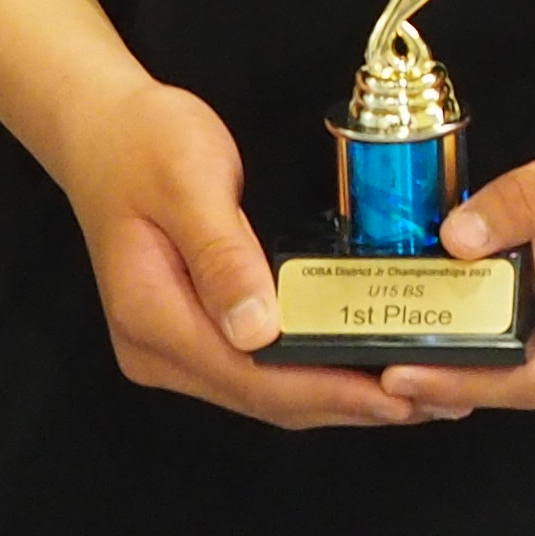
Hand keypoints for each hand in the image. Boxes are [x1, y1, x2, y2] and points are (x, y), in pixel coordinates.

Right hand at [49, 72, 427, 429]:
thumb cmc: (145, 142)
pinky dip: (310, 377)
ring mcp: (168, 350)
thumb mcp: (188, 180)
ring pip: (262, 394)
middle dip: (347, 405)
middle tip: (434, 401)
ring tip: (414, 396)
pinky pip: (256, 373)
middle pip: (263, 398)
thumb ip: (222, 253)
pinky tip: (358, 370)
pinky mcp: (187, 338)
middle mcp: (156, 350)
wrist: (100, 129)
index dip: (329, 391)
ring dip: (335, 399)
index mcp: (152, 317)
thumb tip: (259, 329)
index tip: (398, 394)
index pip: (252, 376)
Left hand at [394, 56, 534, 413]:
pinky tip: (427, 277)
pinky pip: (518, 294)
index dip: (463, 385)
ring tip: (382, 325)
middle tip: (369, 354)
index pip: (532, 378)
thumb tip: (455, 239)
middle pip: (514, 369)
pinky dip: (473, 294)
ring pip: (512, 334)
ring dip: (453, 337)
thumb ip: (528, 198)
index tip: (401, 374)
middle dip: (444, 371)